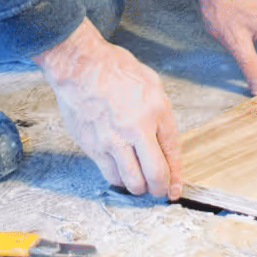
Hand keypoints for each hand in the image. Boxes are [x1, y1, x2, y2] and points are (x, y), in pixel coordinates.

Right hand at [34, 17, 182, 198]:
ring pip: (132, 182)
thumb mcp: (151, 83)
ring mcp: (113, 141)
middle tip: (159, 190)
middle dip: (160, 189)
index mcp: (156, 110)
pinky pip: (111, 175)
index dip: (175, 176)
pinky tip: (121, 172)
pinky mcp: (93, 147)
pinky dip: (119, 179)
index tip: (175, 189)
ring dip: (139, 187)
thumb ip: (160, 114)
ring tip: (139, 182)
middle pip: (155, 175)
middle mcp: (136, 129)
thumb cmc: (116, 70)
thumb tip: (164, 143)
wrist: (81, 66)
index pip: (172, 153)